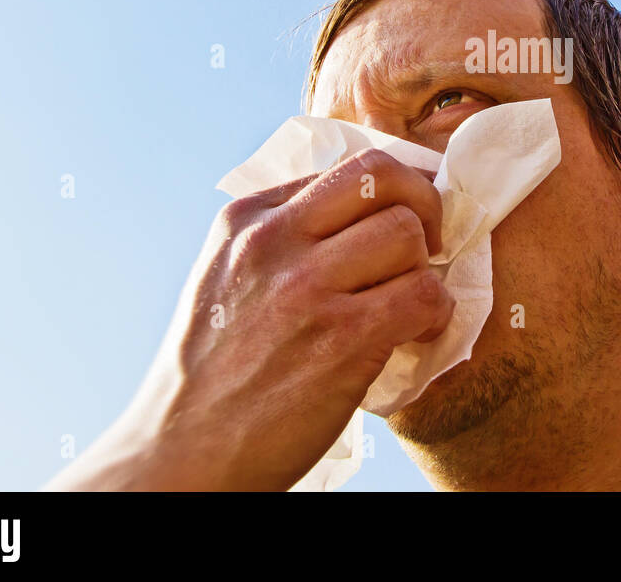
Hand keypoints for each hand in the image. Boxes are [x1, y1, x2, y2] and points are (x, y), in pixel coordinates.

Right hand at [45, 148, 451, 490]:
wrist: (184, 452)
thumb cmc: (214, 372)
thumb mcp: (228, 276)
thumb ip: (283, 238)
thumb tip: (362, 216)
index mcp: (246, 219)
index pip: (347, 169)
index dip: (396, 188)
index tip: (411, 214)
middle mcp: (273, 241)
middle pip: (383, 179)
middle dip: (423, 206)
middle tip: (430, 244)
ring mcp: (307, 287)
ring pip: (407, 233)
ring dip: (425, 268)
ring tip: (412, 300)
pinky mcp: (342, 338)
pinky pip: (424, 293)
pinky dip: (436, 312)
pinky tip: (417, 332)